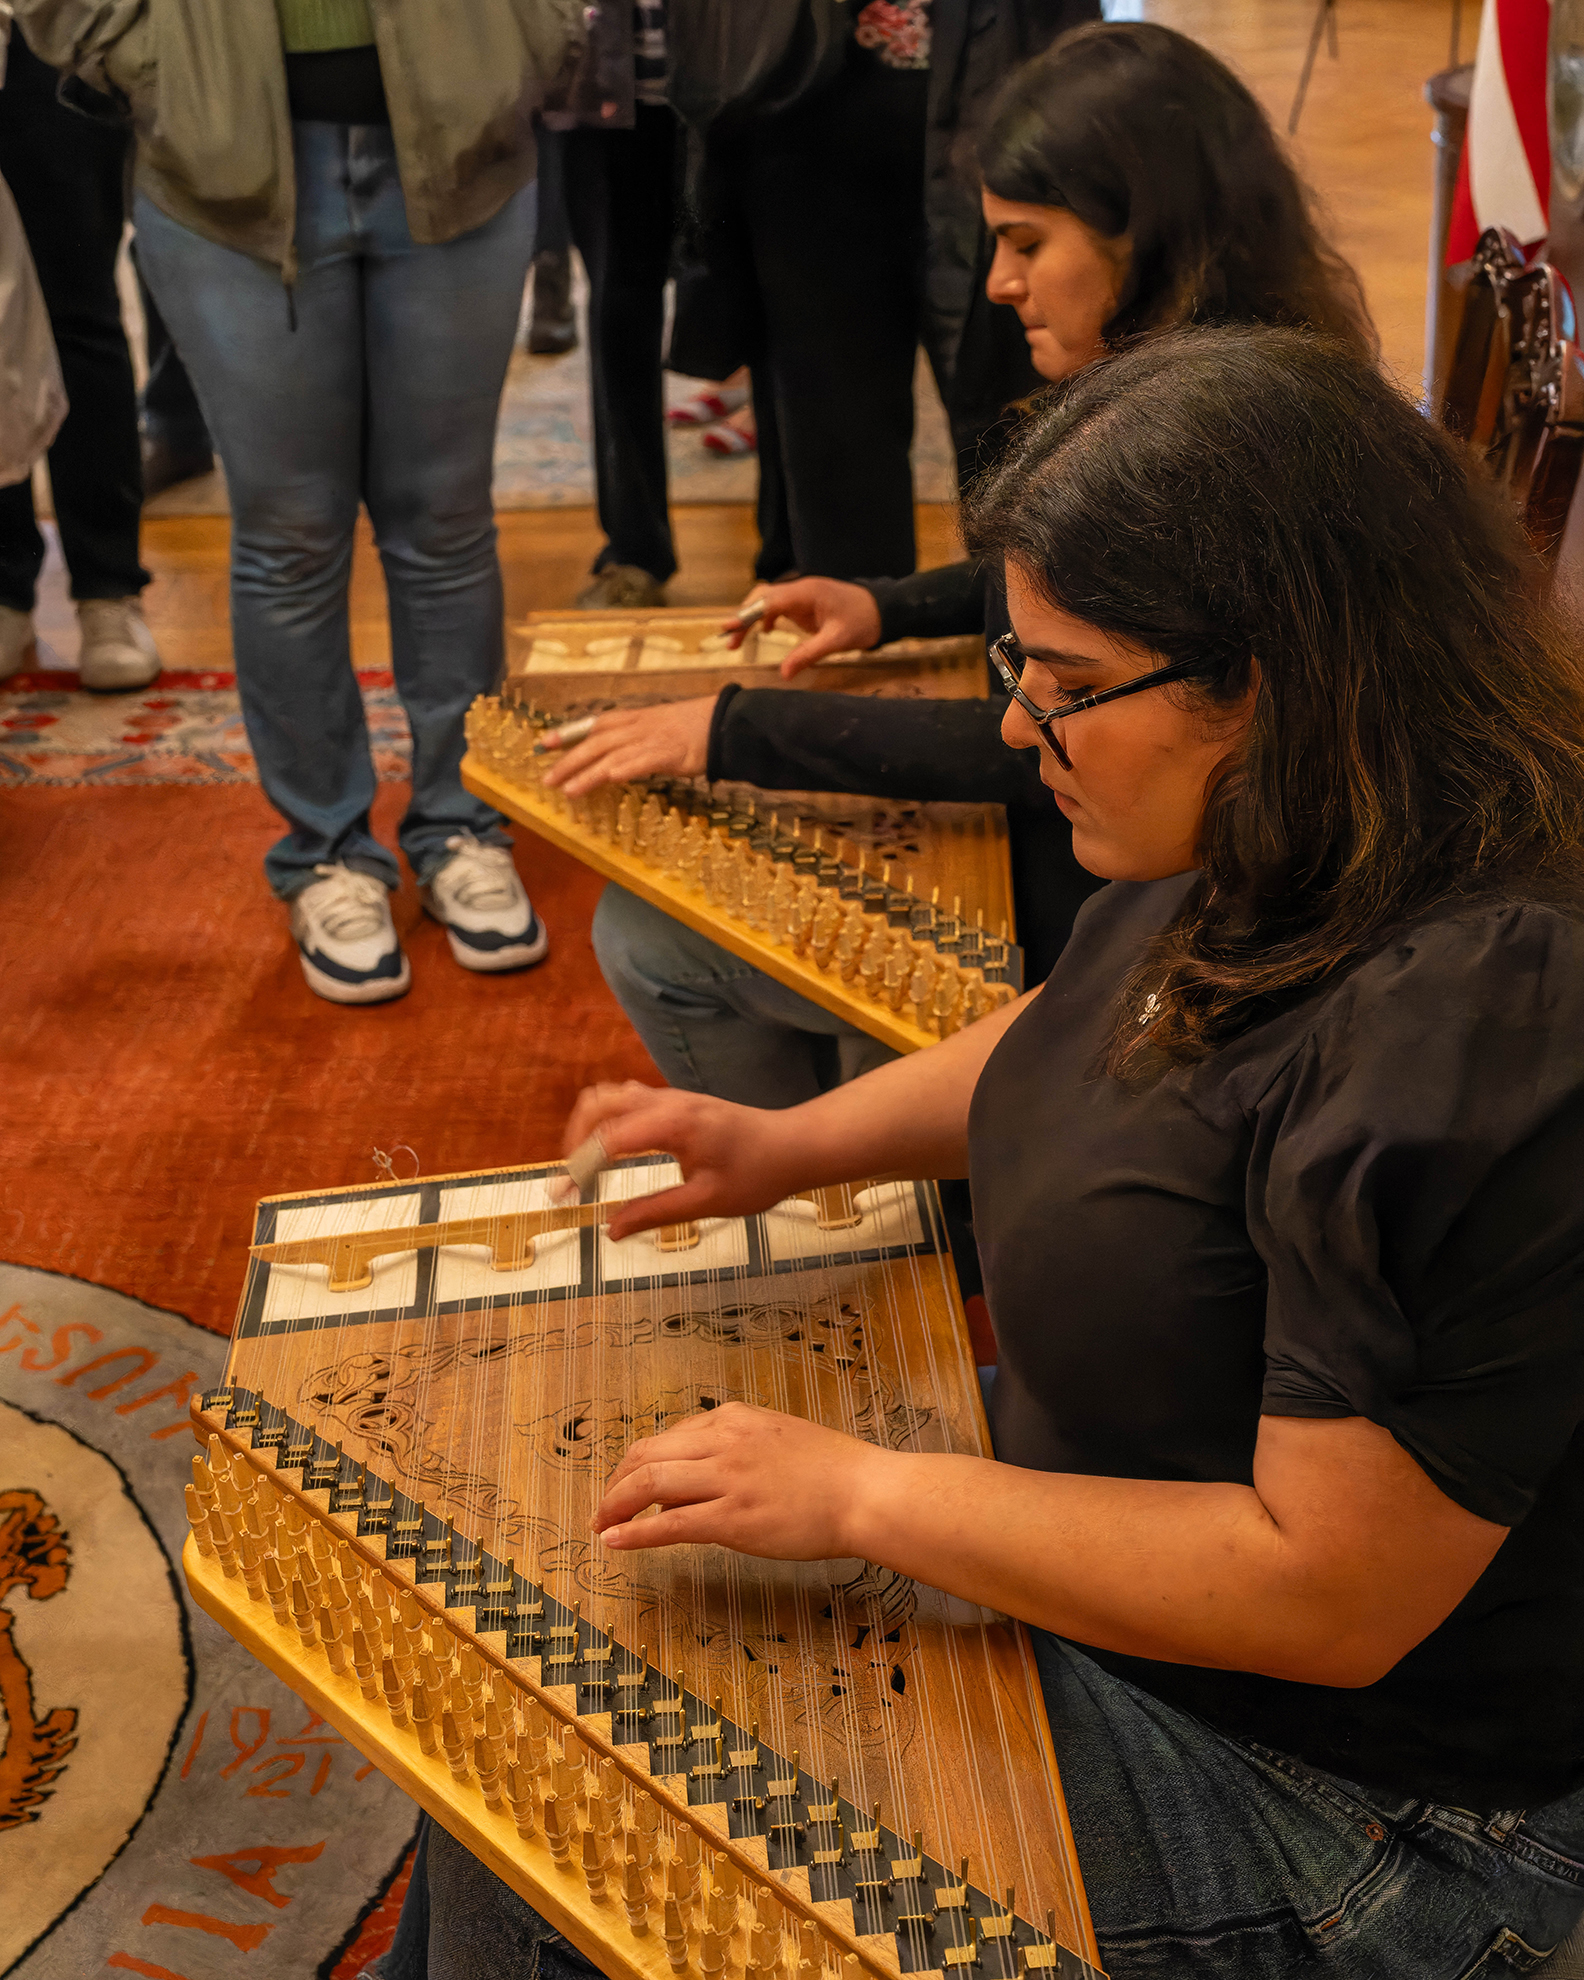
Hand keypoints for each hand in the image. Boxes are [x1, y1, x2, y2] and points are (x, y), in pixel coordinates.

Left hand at [540, 697, 714, 794]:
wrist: (723, 722)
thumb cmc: (694, 727)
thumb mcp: (659, 725)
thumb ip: (636, 737)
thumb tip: (617, 754)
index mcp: (634, 718)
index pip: (594, 724)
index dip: (568, 733)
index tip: (545, 743)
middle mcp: (637, 727)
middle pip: (595, 743)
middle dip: (568, 760)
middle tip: (547, 778)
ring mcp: (651, 740)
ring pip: (611, 756)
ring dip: (587, 773)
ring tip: (567, 790)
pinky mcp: (667, 754)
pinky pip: (641, 762)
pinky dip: (624, 769)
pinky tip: (608, 779)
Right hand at [562, 1081, 803, 1236]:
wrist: (794, 1146)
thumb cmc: (759, 1174)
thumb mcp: (708, 1203)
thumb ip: (656, 1213)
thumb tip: (612, 1230)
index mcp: (674, 1125)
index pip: (609, 1138)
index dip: (579, 1166)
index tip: (563, 1195)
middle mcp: (668, 1103)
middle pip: (599, 1103)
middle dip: (575, 1139)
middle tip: (571, 1180)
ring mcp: (672, 1098)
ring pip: (612, 1096)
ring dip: (590, 1126)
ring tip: (587, 1167)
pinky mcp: (677, 1102)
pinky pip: (630, 1099)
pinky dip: (609, 1120)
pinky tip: (613, 1152)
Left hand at [592, 1399, 892, 1555]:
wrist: (865, 1492)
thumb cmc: (832, 1471)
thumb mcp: (776, 1438)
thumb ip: (734, 1448)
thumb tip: (696, 1476)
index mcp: (733, 1418)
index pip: (669, 1436)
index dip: (639, 1463)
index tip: (627, 1484)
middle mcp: (724, 1440)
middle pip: (646, 1454)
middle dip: (615, 1482)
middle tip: (602, 1508)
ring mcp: (727, 1478)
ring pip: (649, 1482)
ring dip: (614, 1505)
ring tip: (599, 1525)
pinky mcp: (733, 1518)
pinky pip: (669, 1523)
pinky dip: (634, 1532)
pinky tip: (615, 1542)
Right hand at [722, 579, 882, 677]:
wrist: (884, 609)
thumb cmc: (864, 621)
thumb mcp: (836, 641)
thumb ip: (808, 655)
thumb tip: (783, 674)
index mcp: (806, 593)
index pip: (768, 601)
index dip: (746, 614)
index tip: (728, 628)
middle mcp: (800, 589)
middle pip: (762, 597)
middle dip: (743, 617)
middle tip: (730, 642)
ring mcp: (802, 594)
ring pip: (767, 600)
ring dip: (751, 616)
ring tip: (738, 640)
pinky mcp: (805, 602)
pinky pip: (779, 605)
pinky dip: (766, 616)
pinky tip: (765, 632)